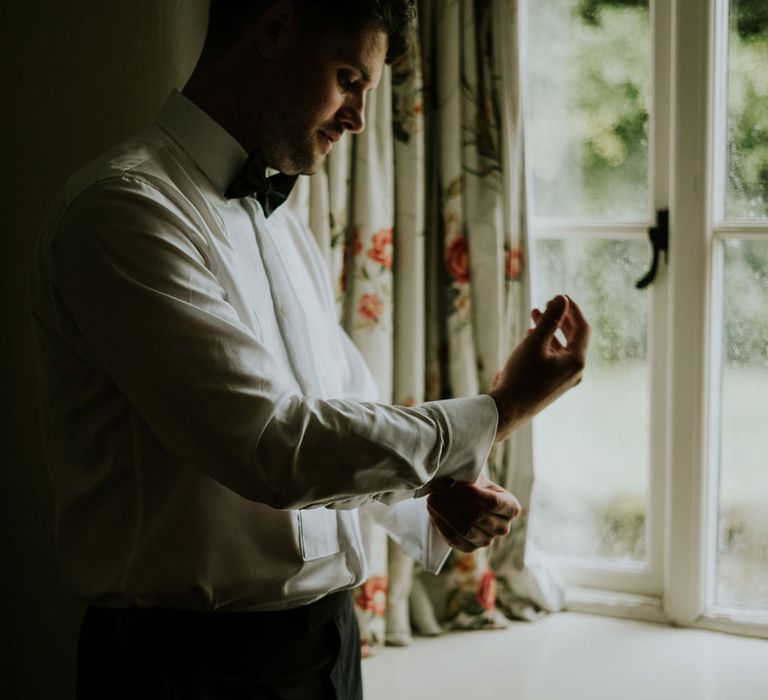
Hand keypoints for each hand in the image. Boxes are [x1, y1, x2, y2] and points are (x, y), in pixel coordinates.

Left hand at [426, 475, 520, 552]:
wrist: (466, 501)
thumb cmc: (473, 486)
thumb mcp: (477, 478)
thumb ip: (470, 477)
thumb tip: (453, 479)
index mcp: (510, 508)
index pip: (493, 502)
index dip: (473, 494)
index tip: (456, 484)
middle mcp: (503, 528)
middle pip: (476, 516)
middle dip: (453, 500)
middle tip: (438, 488)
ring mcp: (487, 541)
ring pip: (464, 529)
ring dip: (444, 512)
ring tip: (432, 497)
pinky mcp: (469, 548)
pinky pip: (453, 539)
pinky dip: (440, 524)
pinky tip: (432, 510)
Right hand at [489, 294, 588, 441]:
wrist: (507, 409)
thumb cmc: (521, 375)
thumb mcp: (535, 342)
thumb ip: (550, 319)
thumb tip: (562, 299)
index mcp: (576, 361)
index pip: (582, 328)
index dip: (572, 310)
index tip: (559, 296)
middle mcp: (574, 372)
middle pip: (573, 338)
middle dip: (559, 318)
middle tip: (546, 304)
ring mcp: (564, 380)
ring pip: (561, 348)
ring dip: (549, 330)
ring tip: (534, 315)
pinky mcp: (552, 385)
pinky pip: (553, 359)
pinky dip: (545, 344)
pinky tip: (530, 336)